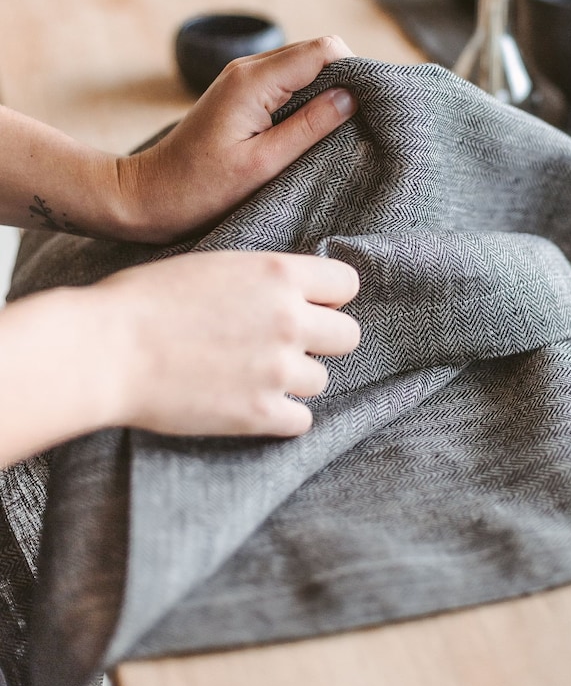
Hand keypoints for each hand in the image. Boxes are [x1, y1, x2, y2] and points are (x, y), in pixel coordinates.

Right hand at [0, 251, 360, 465]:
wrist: (106, 350)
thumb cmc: (146, 299)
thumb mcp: (215, 265)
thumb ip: (262, 279)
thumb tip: (289, 292)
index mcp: (279, 274)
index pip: (346, 283)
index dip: (327, 296)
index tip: (308, 305)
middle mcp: (289, 320)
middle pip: (348, 336)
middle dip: (320, 340)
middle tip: (283, 344)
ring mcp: (278, 370)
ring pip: (321, 379)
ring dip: (294, 379)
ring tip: (253, 375)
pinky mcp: (260, 414)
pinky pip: (301, 420)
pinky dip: (280, 416)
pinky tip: (251, 404)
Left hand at [116, 35, 355, 242]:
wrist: (147, 195)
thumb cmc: (199, 188)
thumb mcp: (262, 165)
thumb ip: (309, 128)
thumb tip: (352, 97)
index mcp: (254, 81)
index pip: (324, 50)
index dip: (355, 71)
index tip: (370, 107)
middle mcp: (248, 69)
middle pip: (318, 52)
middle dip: (347, 79)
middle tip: (363, 122)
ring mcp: (243, 79)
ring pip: (305, 66)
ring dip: (328, 90)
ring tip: (341, 129)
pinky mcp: (242, 94)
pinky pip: (288, 82)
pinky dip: (309, 99)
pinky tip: (314, 130)